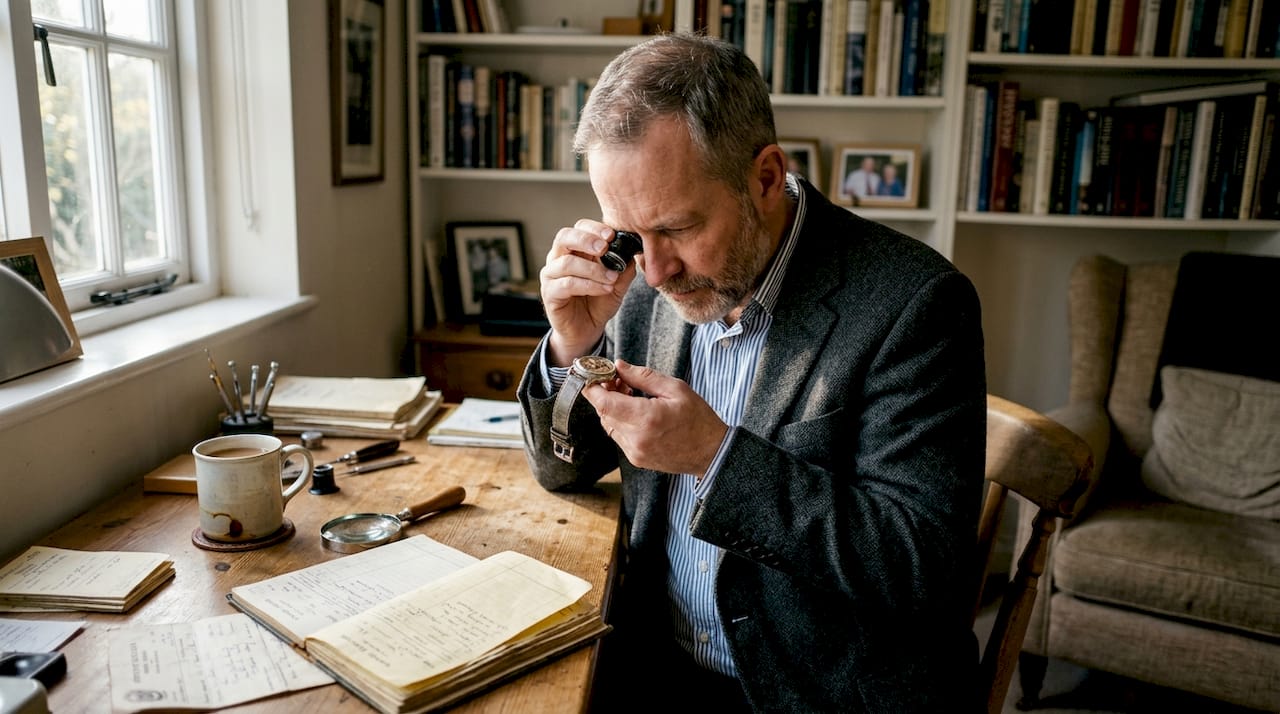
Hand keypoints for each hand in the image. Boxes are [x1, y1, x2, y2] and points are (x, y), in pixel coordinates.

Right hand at [539, 220, 636, 365]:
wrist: (587, 330)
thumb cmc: (598, 302)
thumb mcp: (617, 283)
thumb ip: (624, 268)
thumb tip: (633, 252)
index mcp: (575, 250)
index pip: (579, 227)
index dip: (594, 228)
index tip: (612, 235)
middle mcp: (558, 258)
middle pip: (564, 237)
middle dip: (586, 239)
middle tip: (605, 247)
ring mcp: (551, 276)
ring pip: (567, 263)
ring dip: (593, 269)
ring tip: (612, 278)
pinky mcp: (550, 294)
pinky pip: (567, 284)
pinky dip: (588, 285)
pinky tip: (605, 289)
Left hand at [583, 360, 727, 476]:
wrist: (711, 453)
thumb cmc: (698, 419)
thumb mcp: (675, 389)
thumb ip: (643, 377)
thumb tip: (619, 366)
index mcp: (646, 418)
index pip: (604, 403)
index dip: (592, 388)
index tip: (592, 376)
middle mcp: (636, 438)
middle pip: (603, 412)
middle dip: (604, 394)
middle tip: (618, 380)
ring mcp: (635, 451)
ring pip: (608, 424)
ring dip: (612, 408)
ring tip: (629, 395)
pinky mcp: (636, 458)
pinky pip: (618, 436)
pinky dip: (620, 421)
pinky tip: (635, 412)